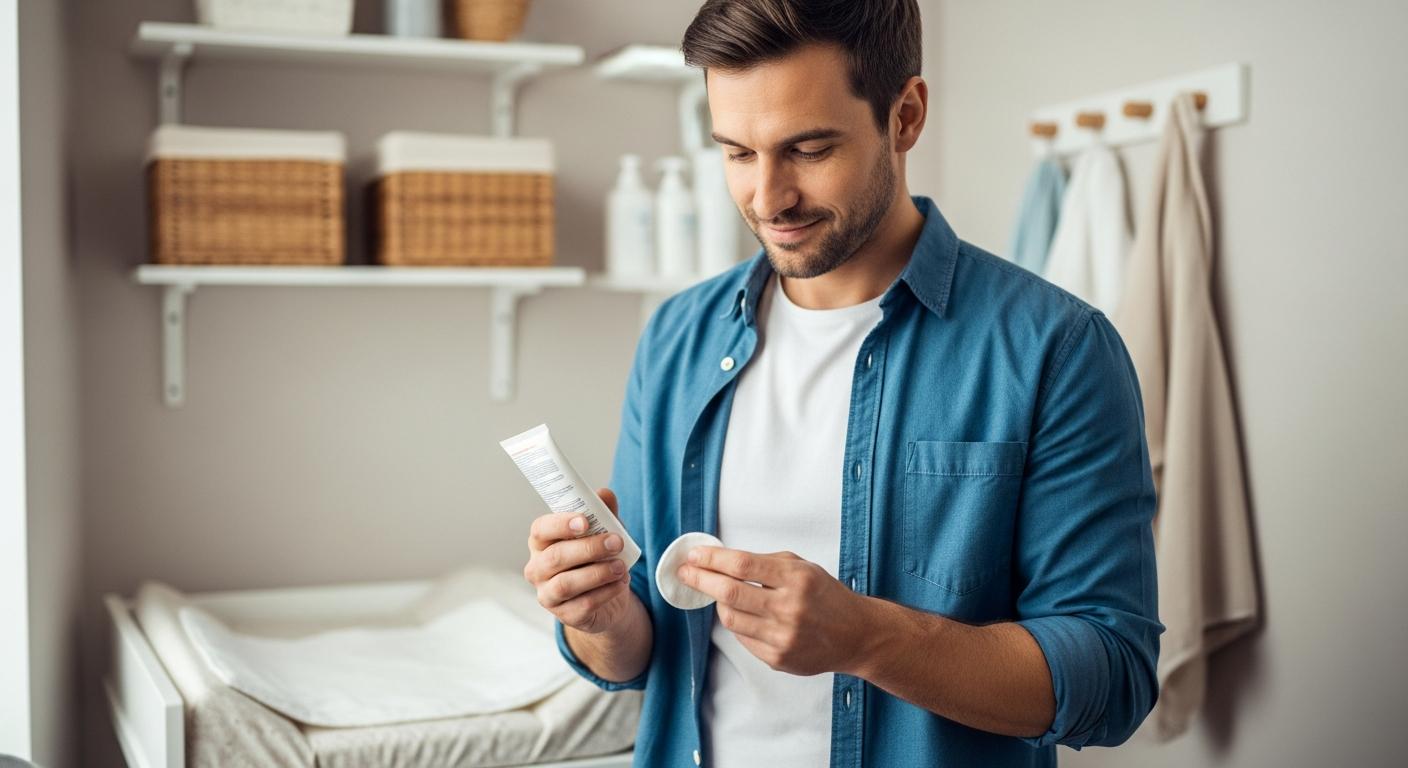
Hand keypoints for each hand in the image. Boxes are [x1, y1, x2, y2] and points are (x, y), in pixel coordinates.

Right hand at [523, 487, 635, 634]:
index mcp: (542, 543)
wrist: (609, 597)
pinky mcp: (565, 616)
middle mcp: (538, 569)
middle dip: (588, 548)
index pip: (540, 530)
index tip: (584, 522)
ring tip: (621, 567)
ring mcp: (548, 595)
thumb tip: (605, 494)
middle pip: (555, 557)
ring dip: (597, 573)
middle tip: (616, 543)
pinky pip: (582, 605)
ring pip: (565, 584)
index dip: (560, 524)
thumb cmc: (598, 558)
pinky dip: (605, 593)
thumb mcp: (604, 532)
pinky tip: (620, 584)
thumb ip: (603, 513)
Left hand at [676, 547, 870, 675]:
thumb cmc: (825, 596)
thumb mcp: (802, 567)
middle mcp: (789, 608)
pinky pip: (742, 637)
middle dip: (701, 580)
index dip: (712, 559)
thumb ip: (765, 563)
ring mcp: (783, 637)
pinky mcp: (778, 659)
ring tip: (717, 592)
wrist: (855, 635)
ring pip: (730, 618)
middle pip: (730, 592)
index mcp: (796, 578)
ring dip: (717, 602)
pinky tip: (741, 613)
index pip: (742, 565)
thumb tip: (721, 559)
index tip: (694, 555)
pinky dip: (736, 622)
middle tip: (685, 572)